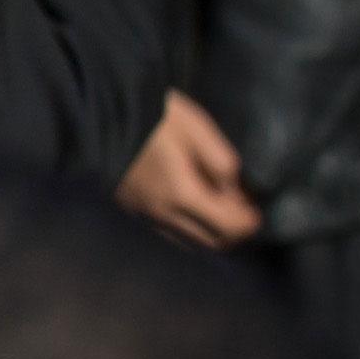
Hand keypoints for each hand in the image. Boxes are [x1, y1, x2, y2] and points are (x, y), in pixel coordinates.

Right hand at [120, 87, 262, 248]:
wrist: (102, 116)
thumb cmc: (155, 118)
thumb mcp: (198, 130)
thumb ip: (222, 163)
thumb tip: (237, 192)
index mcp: (182, 194)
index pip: (228, 226)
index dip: (249, 222)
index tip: (257, 209)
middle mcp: (163, 214)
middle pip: (210, 243)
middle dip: (233, 233)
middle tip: (244, 213)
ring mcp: (144, 216)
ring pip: (188, 243)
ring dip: (210, 234)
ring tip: (220, 213)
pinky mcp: (132, 211)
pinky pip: (169, 233)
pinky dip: (188, 230)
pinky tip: (192, 211)